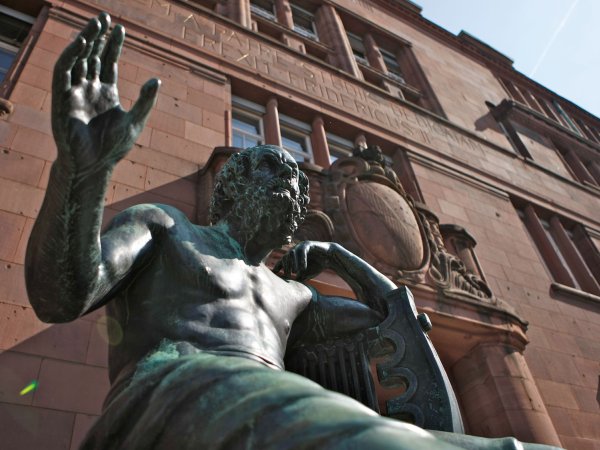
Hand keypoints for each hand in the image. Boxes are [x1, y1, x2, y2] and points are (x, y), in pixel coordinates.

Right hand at [52, 13, 159, 174]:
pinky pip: (64, 71)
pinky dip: (72, 55)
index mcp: (106, 94)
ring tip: (96, 23)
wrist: (94, 166)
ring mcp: (75, 92)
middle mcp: (90, 89)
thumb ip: (145, 101)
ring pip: (78, 59)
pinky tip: (83, 43)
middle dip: (99, 36)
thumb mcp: (135, 121)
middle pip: (93, 56)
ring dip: (86, 40)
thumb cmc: (114, 148)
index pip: (108, 62)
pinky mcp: (62, 98)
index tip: (120, 28)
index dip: (113, 45)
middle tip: (105, 17)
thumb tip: (156, 80)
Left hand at [273, 241, 334, 280]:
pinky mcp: (308, 244)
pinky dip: (302, 260)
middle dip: (286, 267)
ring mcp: (301, 246)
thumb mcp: (306, 274)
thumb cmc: (317, 266)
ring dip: (293, 263)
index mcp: (292, 256)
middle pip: (285, 257)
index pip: (282, 261)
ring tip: (295, 272)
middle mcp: (295, 250)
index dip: (277, 267)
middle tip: (288, 276)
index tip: (274, 274)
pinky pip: (302, 251)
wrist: (330, 258)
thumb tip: (290, 288)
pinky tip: (303, 268)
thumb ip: (298, 277)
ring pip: (292, 253)